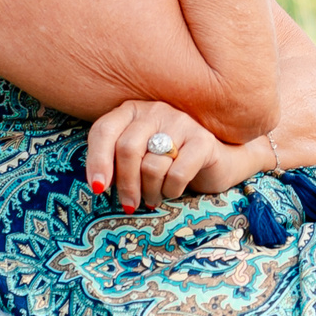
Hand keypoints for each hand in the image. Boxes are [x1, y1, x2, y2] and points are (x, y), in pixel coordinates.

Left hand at [85, 99, 270, 209]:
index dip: (97, 161)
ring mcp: (181, 122)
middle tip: (129, 204)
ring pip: (151, 166)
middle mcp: (156, 110)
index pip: (104, 131)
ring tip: (154, 198)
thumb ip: (116, 159)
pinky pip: (177, 174)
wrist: (218, 160)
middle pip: (127, 149)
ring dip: (150, 191)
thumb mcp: (138, 156)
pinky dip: (171, 190)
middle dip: (125, 184)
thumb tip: (98, 185)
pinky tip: (173, 191)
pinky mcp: (203, 140)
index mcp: (133, 111)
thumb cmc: (168, 161)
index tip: (98, 189)